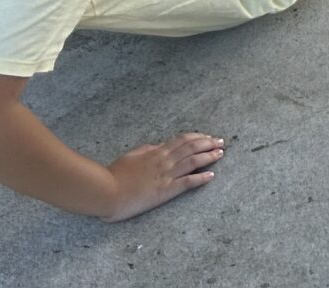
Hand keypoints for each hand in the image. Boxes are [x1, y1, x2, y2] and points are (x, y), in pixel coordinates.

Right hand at [104, 133, 223, 221]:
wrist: (107, 191)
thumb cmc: (114, 175)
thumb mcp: (131, 156)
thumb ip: (146, 151)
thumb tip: (157, 147)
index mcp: (156, 152)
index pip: (182, 140)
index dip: (197, 137)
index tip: (207, 137)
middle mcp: (164, 161)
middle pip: (192, 147)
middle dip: (208, 143)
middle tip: (221, 142)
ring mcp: (166, 175)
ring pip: (193, 161)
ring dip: (209, 156)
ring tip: (221, 153)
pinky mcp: (165, 191)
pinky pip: (187, 182)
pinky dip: (201, 178)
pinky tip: (211, 175)